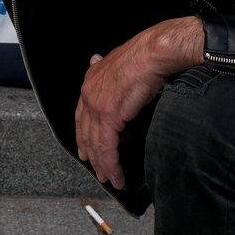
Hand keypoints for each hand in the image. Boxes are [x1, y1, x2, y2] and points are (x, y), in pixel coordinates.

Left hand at [75, 16, 204, 189]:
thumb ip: (106, 68)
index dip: (82, 135)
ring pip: (96, 144)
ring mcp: (96, 106)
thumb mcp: (118, 61)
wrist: (152, 53)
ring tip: (110, 180)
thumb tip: (96, 59)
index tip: (85, 150)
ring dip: (104, 166)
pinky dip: (111, 164)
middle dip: (92, 155)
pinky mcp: (109, 116)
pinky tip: (117, 176)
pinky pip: (107, 147)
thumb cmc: (144, 56)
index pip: (81, 115)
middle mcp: (88, 94)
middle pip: (86, 133)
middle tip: (98, 172)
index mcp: (90, 81)